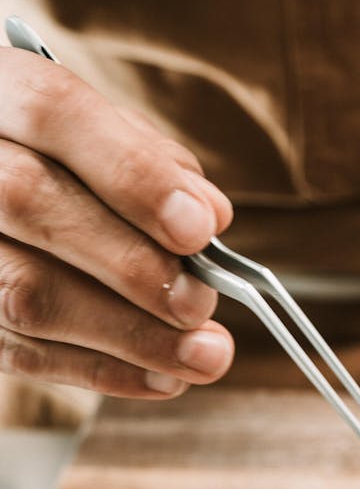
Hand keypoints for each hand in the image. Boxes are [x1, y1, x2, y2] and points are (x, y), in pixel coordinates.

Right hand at [0, 48, 233, 397]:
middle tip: (201, 302)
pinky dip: (100, 369)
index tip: (200, 229)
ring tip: (204, 357)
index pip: (55, 112)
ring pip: (19, 291)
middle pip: (28, 202)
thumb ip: (154, 162)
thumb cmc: (64, 152)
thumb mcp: (104, 130)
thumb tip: (210, 213)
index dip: (133, 174)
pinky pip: (14, 347)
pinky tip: (162, 377)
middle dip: (131, 264)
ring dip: (126, 335)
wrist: (0, 170)